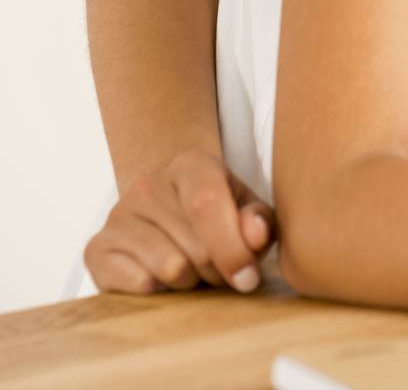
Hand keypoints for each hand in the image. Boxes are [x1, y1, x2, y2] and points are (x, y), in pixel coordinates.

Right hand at [84, 150, 275, 293]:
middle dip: (218, 271)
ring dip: (191, 282)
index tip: (248, 278)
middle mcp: (148, 185)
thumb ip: (260, 222)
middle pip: (195, 245)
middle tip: (220, 271)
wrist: (168, 215)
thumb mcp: (248, 212)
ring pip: (168, 267)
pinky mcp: (96, 248)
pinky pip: (138, 283)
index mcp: (190, 165)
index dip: (232, 248)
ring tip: (194, 271)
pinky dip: (159, 291)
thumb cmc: (218, 215)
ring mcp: (117, 215)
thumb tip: (255, 235)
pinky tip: (164, 277)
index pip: (207, 204)